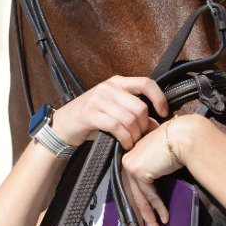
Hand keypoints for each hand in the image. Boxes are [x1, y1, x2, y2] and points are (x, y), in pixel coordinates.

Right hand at [53, 76, 168, 150]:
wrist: (61, 126)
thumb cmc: (91, 118)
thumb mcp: (114, 110)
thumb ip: (133, 112)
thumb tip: (156, 123)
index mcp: (117, 82)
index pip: (146, 83)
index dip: (159, 98)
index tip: (164, 113)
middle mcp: (108, 87)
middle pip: (139, 106)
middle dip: (144, 125)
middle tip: (142, 136)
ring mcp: (97, 99)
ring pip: (129, 118)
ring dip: (135, 135)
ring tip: (133, 142)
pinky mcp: (89, 114)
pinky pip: (116, 127)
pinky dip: (125, 138)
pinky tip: (125, 144)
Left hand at [119, 116, 193, 225]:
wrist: (185, 135)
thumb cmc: (180, 141)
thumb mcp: (163, 155)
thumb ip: (155, 164)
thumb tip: (157, 174)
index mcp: (133, 154)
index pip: (133, 185)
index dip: (140, 203)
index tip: (145, 218)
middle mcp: (128, 159)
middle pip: (134, 193)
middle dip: (142, 216)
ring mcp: (130, 164)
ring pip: (140, 198)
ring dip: (150, 218)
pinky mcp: (137, 170)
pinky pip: (148, 194)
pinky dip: (158, 208)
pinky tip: (165, 218)